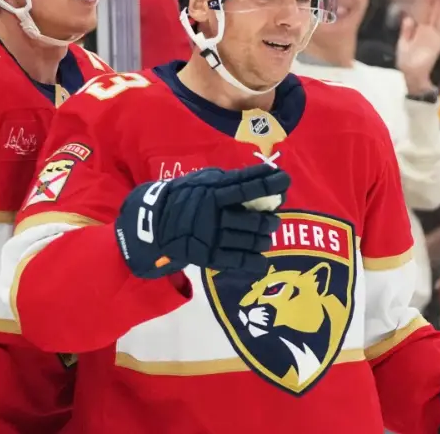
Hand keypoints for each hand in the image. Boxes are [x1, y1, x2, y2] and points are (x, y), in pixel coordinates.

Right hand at [114, 163, 290, 278]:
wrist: (155, 222)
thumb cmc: (186, 195)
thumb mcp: (204, 180)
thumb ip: (229, 181)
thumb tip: (263, 178)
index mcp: (213, 192)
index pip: (246, 187)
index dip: (267, 183)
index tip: (285, 180)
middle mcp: (214, 215)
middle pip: (252, 220)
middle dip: (269, 220)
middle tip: (274, 219)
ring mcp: (211, 237)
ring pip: (248, 241)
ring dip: (264, 240)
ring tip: (266, 237)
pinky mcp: (208, 256)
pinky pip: (236, 261)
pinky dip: (253, 262)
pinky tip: (262, 261)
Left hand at [396, 0, 439, 93]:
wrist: (411, 75)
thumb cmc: (406, 60)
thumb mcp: (403, 44)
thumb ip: (406, 31)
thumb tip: (408, 18)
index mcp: (418, 29)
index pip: (424, 12)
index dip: (427, 2)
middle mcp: (428, 31)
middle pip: (434, 14)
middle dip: (438, 2)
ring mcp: (435, 37)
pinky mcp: (439, 44)